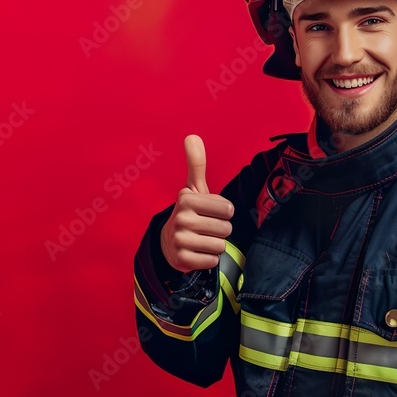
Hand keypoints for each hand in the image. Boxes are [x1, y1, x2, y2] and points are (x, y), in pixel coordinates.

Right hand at [160, 135, 234, 272]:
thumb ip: (196, 164)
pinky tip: (197, 252)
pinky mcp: (182, 260)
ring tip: (201, 239)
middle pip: (226, 228)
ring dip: (215, 245)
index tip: (209, 212)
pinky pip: (213, 260)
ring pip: (220, 245)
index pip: (227, 208)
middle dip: (220, 230)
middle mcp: (181, 218)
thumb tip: (192, 135)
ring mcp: (180, 240)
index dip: (223, 212)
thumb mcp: (193, 189)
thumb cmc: (189, 213)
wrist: (168, 243)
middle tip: (205, 228)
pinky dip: (209, 259)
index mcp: (187, 198)